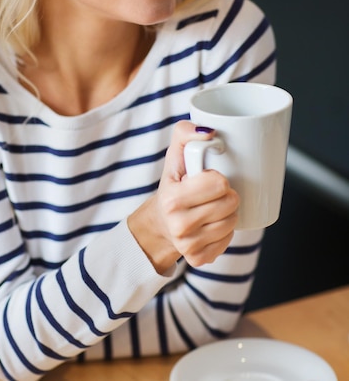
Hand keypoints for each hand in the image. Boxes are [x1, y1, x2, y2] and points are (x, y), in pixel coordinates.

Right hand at [128, 121, 239, 272]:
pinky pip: (228, 240)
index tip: (205, 178)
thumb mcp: (175, 154)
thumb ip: (186, 132)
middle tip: (210, 193)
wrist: (159, 222)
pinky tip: (210, 224)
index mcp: (172, 198)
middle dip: (226, 194)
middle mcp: (178, 225)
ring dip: (227, 212)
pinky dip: (224, 231)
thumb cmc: (174, 183)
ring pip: (233, 222)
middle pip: (230, 203)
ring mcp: (188, 246)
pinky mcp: (199, 260)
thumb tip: (209, 132)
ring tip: (211, 207)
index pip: (219, 184)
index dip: (217, 178)